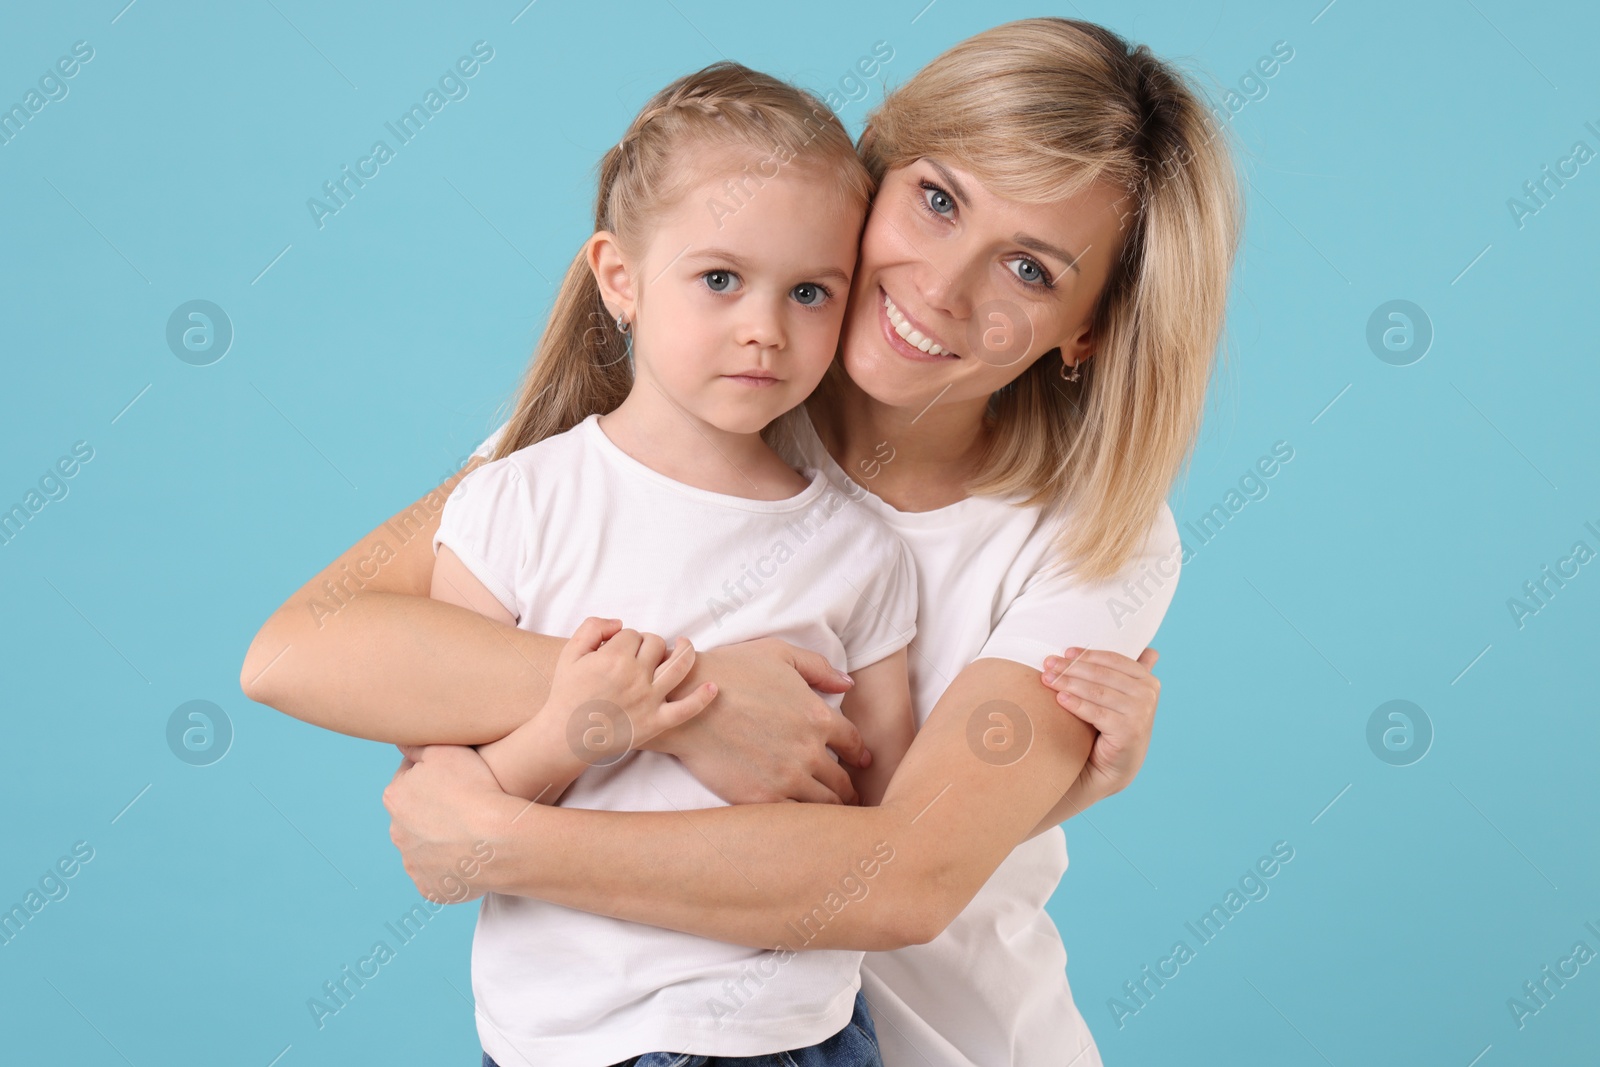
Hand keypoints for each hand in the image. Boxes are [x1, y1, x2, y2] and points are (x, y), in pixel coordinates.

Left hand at [382, 743, 516, 903]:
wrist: (497, 839)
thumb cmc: (474, 789)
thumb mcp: (445, 750)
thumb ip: (417, 745)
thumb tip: (400, 743)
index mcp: (395, 798)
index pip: (410, 781)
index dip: (435, 777)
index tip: (457, 779)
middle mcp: (397, 834)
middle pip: (416, 817)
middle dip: (435, 812)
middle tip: (467, 805)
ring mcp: (414, 865)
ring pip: (427, 848)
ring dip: (443, 841)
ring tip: (474, 833)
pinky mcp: (432, 889)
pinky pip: (441, 876)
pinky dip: (453, 867)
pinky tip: (473, 857)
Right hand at [544, 617, 718, 760]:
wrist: (565, 735)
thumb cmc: (566, 693)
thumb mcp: (570, 653)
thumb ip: (592, 628)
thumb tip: (620, 623)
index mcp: (614, 657)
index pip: (633, 635)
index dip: (627, 638)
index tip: (619, 648)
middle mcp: (635, 676)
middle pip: (656, 644)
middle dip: (650, 643)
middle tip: (642, 652)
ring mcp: (649, 699)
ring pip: (678, 666)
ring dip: (686, 652)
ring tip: (685, 646)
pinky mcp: (656, 722)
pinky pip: (686, 709)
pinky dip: (702, 698)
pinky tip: (712, 687)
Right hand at [646, 636, 865, 805]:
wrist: (684, 702)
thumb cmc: (730, 671)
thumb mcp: (779, 654)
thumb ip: (818, 668)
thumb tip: (848, 683)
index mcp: (817, 716)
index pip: (852, 742)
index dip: (858, 754)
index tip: (859, 762)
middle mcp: (808, 751)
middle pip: (842, 780)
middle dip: (849, 788)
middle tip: (850, 796)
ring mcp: (786, 778)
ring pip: (824, 804)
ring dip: (831, 808)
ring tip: (831, 814)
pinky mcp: (760, 799)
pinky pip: (794, 818)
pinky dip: (802, 821)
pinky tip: (800, 821)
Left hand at [1040, 647, 1160, 810]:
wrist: (1110, 769)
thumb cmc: (1110, 728)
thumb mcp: (1119, 697)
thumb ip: (1126, 674)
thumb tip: (1149, 650)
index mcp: (1148, 681)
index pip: (1113, 659)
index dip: (1087, 655)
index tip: (1065, 653)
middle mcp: (1148, 695)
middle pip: (1102, 674)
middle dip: (1071, 667)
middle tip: (1048, 664)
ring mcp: (1141, 713)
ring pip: (1096, 691)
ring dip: (1068, 683)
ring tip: (1047, 679)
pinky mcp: (1129, 730)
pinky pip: (1095, 712)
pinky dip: (1075, 704)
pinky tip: (1059, 698)